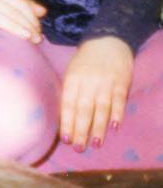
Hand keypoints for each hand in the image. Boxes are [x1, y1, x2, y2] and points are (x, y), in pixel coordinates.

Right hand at [0, 0, 45, 42]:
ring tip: (25, 37)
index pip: (17, 1)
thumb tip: (43, 11)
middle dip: (25, 24)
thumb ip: (23, 8)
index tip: (38, 31)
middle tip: (36, 39)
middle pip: (8, 9)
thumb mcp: (5, 7)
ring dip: (11, 26)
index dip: (30, 15)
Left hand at [60, 36, 132, 150]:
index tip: (65, 139)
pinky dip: (117, 113)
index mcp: (72, 79)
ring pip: (101, 108)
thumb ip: (70, 92)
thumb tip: (66, 117)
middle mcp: (88, 81)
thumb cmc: (85, 60)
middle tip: (79, 147)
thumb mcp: (72, 71)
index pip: (68, 104)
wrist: (108, 40)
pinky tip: (114, 127)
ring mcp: (105, 82)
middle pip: (83, 109)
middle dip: (81, 130)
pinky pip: (119, 100)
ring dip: (98, 127)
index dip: (66, 122)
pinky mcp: (121, 82)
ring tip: (95, 143)